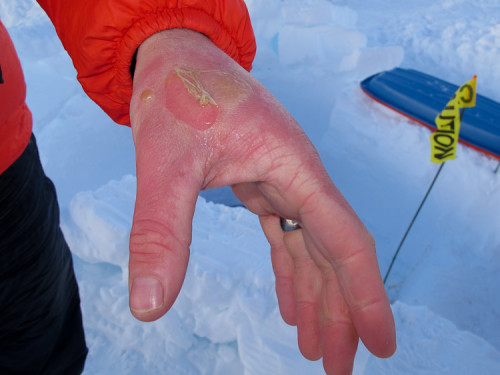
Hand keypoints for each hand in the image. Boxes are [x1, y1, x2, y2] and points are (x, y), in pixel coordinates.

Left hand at [128, 29, 395, 373]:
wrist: (174, 56)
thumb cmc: (178, 93)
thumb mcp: (166, 163)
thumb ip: (161, 231)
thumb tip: (149, 305)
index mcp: (293, 167)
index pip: (345, 239)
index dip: (365, 294)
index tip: (381, 343)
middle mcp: (298, 176)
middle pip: (333, 253)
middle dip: (339, 311)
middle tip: (338, 367)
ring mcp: (283, 179)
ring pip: (312, 248)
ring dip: (316, 297)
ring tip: (316, 346)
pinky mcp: (263, 182)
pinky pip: (287, 234)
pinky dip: (291, 271)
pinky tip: (291, 302)